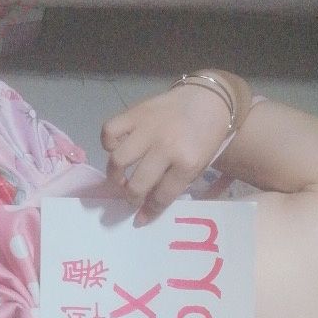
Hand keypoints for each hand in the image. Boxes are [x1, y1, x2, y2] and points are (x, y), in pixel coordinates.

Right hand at [100, 83, 230, 224]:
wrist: (208, 99)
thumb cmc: (205, 136)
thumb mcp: (198, 165)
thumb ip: (172, 185)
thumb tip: (144, 209)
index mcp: (188, 162)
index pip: (162, 196)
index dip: (149, 211)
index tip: (140, 218)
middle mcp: (166, 146)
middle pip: (138, 183)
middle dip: (132, 197)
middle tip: (132, 197)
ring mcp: (148, 128)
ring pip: (118, 160)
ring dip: (115, 174)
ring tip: (119, 177)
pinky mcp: (135, 112)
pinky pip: (110, 131)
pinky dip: (109, 143)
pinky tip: (117, 148)